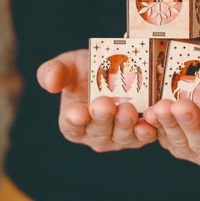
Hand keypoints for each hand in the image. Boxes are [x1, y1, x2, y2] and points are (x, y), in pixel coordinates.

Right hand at [37, 50, 156, 151]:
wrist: (119, 65)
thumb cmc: (88, 67)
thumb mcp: (69, 63)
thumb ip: (54, 71)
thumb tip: (50, 83)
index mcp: (73, 120)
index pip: (70, 124)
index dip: (74, 119)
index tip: (76, 111)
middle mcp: (95, 133)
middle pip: (98, 132)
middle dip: (102, 119)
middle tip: (104, 105)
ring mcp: (119, 136)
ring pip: (121, 136)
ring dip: (125, 125)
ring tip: (127, 109)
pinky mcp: (140, 133)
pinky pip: (143, 136)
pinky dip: (147, 132)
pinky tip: (148, 124)